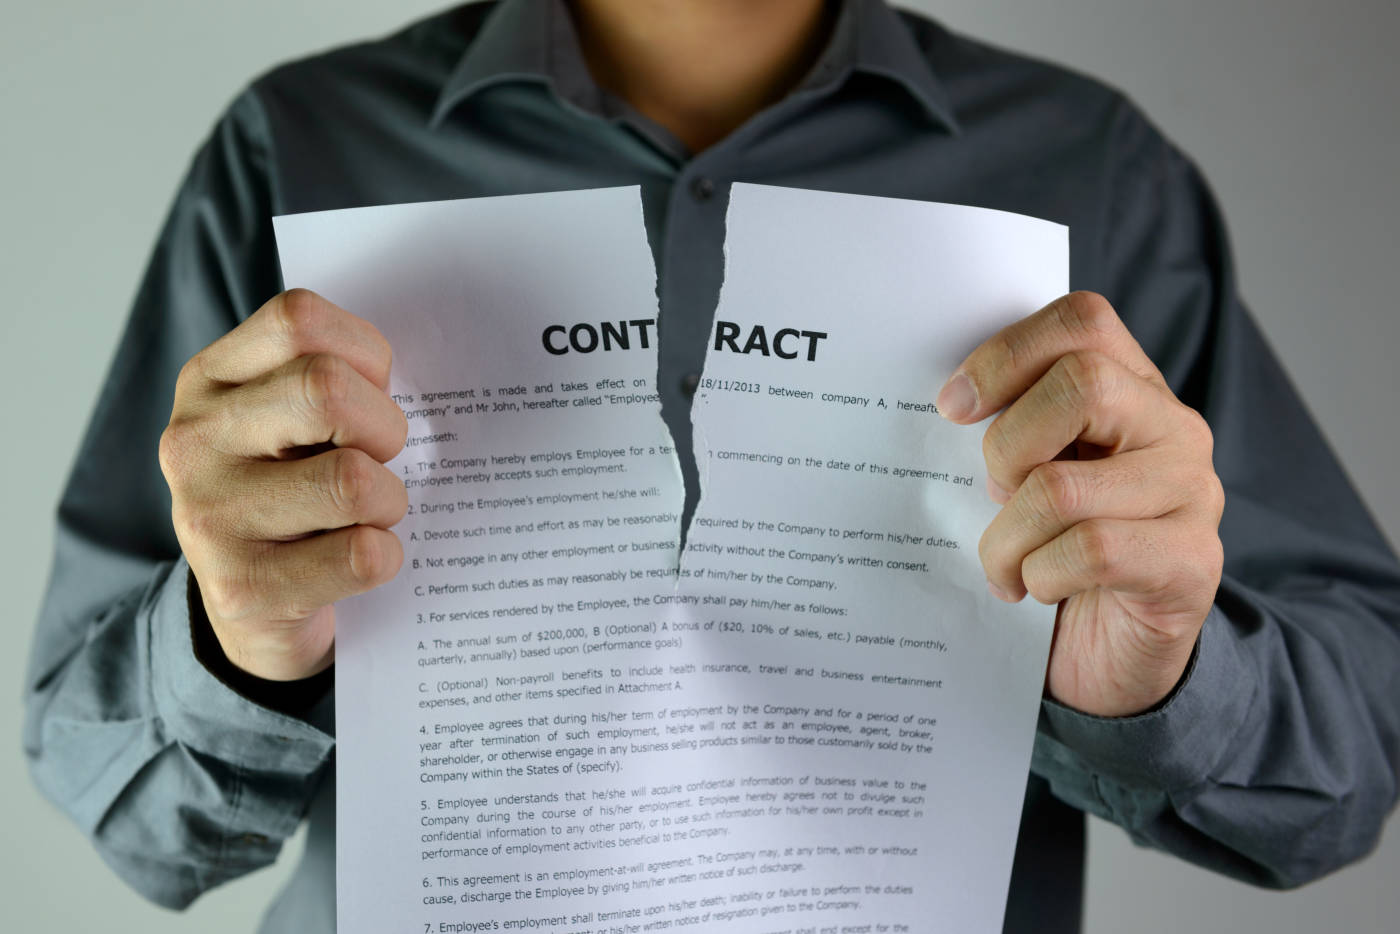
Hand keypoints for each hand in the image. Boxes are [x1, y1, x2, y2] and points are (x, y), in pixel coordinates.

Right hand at [159, 289, 408, 680]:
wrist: (254, 611)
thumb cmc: (298, 493)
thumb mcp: (295, 420)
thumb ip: (340, 380)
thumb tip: (435, 376)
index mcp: (212, 380)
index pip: (300, 320)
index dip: (365, 357)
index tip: (370, 397)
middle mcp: (196, 439)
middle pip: (327, 390)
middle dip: (384, 429)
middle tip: (379, 460)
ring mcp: (210, 515)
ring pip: (352, 479)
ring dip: (389, 501)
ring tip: (368, 515)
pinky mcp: (242, 588)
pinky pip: (360, 554)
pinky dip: (386, 557)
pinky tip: (360, 560)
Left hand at [936, 292, 1223, 716]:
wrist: (1112, 655)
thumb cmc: (1057, 553)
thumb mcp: (1028, 478)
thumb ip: (1010, 432)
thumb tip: (947, 406)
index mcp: (1132, 389)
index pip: (1081, 322)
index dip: (1007, 354)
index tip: (953, 407)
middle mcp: (1175, 428)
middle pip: (1082, 386)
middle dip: (1007, 447)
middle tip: (992, 495)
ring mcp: (1193, 493)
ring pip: (1064, 487)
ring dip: (1006, 538)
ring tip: (1003, 564)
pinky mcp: (1191, 562)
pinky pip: (1091, 551)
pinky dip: (1041, 575)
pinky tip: (1036, 590)